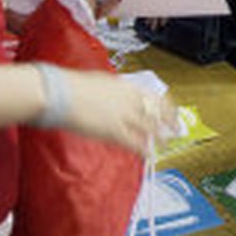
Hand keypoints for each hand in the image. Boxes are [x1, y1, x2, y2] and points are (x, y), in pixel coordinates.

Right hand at [54, 68, 177, 153]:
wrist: (60, 93)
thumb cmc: (73, 85)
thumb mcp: (101, 81)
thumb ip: (115, 90)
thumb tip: (119, 94)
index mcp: (127, 87)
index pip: (155, 98)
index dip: (167, 108)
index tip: (172, 113)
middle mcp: (130, 101)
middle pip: (156, 114)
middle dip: (169, 123)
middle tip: (176, 130)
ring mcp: (123, 116)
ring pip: (150, 128)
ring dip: (160, 137)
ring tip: (166, 143)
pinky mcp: (113, 131)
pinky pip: (135, 142)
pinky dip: (144, 149)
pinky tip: (150, 154)